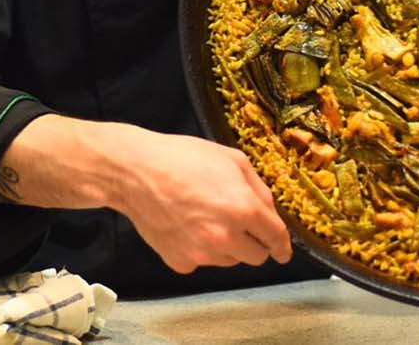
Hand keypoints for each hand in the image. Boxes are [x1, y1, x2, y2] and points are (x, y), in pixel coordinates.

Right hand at [0, 116, 292, 273]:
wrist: (135, 172)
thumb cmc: (183, 158)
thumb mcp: (230, 159)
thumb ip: (258, 188)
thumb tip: (270, 213)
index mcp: (243, 209)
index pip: (276, 238)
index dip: (283, 246)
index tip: (283, 251)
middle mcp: (226, 237)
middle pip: (256, 257)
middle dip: (255, 243)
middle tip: (239, 224)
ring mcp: (202, 253)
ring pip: (230, 260)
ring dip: (228, 246)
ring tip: (205, 218)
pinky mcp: (181, 262)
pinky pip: (203, 261)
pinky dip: (201, 249)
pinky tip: (186, 225)